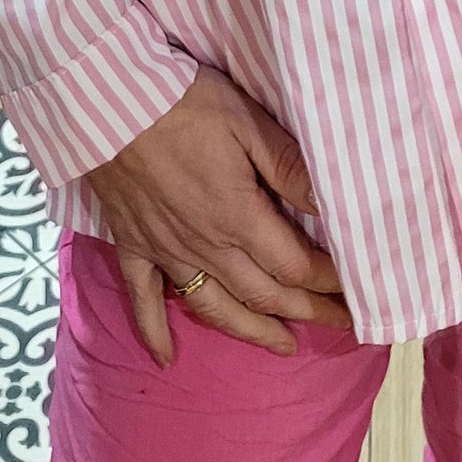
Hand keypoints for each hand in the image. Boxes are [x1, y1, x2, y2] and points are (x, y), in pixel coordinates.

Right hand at [85, 65, 352, 364]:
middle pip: (264, 294)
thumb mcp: (248, 123)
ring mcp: (166, 251)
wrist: (106, 103)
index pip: (295, 265)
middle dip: (307, 312)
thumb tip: (333, 205)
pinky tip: (166, 358)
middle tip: (341, 324)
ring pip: (214, 307)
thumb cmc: (183, 103)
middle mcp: (205, 247)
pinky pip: (143, 299)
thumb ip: (290, 167)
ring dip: (252, 331)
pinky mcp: (132, 244)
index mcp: (238, 218)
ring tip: (284, 347)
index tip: (355, 287)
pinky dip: (155, 331)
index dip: (328, 281)